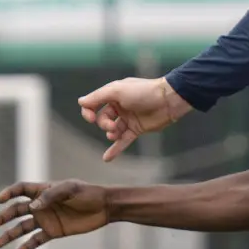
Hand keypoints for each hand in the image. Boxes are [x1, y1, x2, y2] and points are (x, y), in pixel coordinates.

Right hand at [0, 180, 108, 248]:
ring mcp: (46, 219)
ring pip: (22, 228)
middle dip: (2, 218)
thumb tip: (32, 207)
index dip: (9, 193)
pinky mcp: (53, 232)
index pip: (21, 189)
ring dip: (8, 235)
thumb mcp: (70, 189)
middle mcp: (41, 204)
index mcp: (43, 190)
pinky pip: (35, 240)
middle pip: (16, 210)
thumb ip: (51, 196)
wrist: (104, 207)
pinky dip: (25, 247)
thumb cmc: (87, 194)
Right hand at [78, 76, 192, 160]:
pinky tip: (106, 158)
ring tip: (115, 134)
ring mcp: (128, 118)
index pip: (93, 104)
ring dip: (110, 134)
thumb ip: (98, 96)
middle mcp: (119, 106)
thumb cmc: (143, 92)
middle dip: (104, 124)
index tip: (90, 118)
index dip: (88, 112)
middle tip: (112, 126)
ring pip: (112, 130)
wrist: (168, 100)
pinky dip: (115, 149)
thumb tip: (80, 102)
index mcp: (113, 94)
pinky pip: (123, 140)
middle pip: (102, 118)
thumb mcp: (117, 90)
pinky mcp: (136, 129)